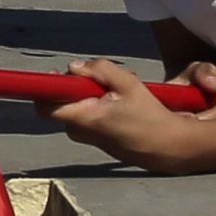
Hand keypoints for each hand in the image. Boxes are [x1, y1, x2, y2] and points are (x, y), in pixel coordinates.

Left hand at [44, 55, 215, 169]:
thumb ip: (99, 70)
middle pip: (65, 101)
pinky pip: (92, 117)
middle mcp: (80, 132)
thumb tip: (73, 68)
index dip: (45, 87)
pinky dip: (103, 106)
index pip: (44, 105)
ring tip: (122, 92)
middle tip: (105, 80)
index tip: (54, 73)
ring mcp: (89, 138)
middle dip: (81, 86)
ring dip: (95, 95)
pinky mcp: (99, 141)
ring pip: (80, 107)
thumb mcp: (128, 83)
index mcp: (83, 118)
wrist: (170, 148)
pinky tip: (124, 104)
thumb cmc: (151, 117)